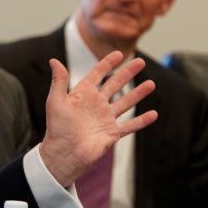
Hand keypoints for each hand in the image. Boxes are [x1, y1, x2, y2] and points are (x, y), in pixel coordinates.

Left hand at [40, 51, 157, 186]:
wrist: (65, 153)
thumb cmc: (57, 128)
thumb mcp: (56, 101)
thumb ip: (59, 81)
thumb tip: (53, 61)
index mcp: (83, 95)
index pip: (97, 75)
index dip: (107, 64)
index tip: (118, 54)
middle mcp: (96, 104)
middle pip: (115, 85)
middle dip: (128, 73)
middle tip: (140, 62)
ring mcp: (105, 118)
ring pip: (126, 102)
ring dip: (138, 93)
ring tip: (151, 84)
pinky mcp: (112, 133)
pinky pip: (130, 125)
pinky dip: (142, 121)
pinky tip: (153, 114)